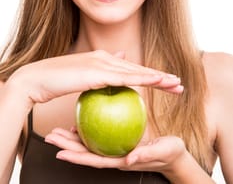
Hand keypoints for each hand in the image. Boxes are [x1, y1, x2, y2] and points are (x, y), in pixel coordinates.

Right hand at [8, 50, 182, 104]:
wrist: (37, 79)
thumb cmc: (56, 81)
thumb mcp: (81, 77)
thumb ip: (96, 74)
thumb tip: (108, 71)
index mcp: (102, 58)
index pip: (131, 69)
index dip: (149, 75)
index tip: (164, 82)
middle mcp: (105, 57)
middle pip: (138, 69)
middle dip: (161, 77)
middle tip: (179, 84)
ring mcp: (101, 63)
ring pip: (136, 72)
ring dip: (158, 78)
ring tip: (176, 85)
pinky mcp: (97, 72)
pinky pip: (125, 78)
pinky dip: (143, 79)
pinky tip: (157, 82)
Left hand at [45, 127, 185, 173]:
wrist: (174, 155)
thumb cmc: (169, 153)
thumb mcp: (162, 151)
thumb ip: (146, 155)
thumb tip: (130, 159)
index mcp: (122, 160)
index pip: (95, 160)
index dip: (76, 158)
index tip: (59, 153)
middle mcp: (115, 156)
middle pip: (87, 153)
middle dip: (67, 147)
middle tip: (51, 137)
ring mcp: (116, 149)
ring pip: (90, 144)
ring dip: (73, 139)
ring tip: (58, 131)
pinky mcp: (119, 141)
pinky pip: (100, 136)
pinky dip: (88, 129)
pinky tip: (81, 121)